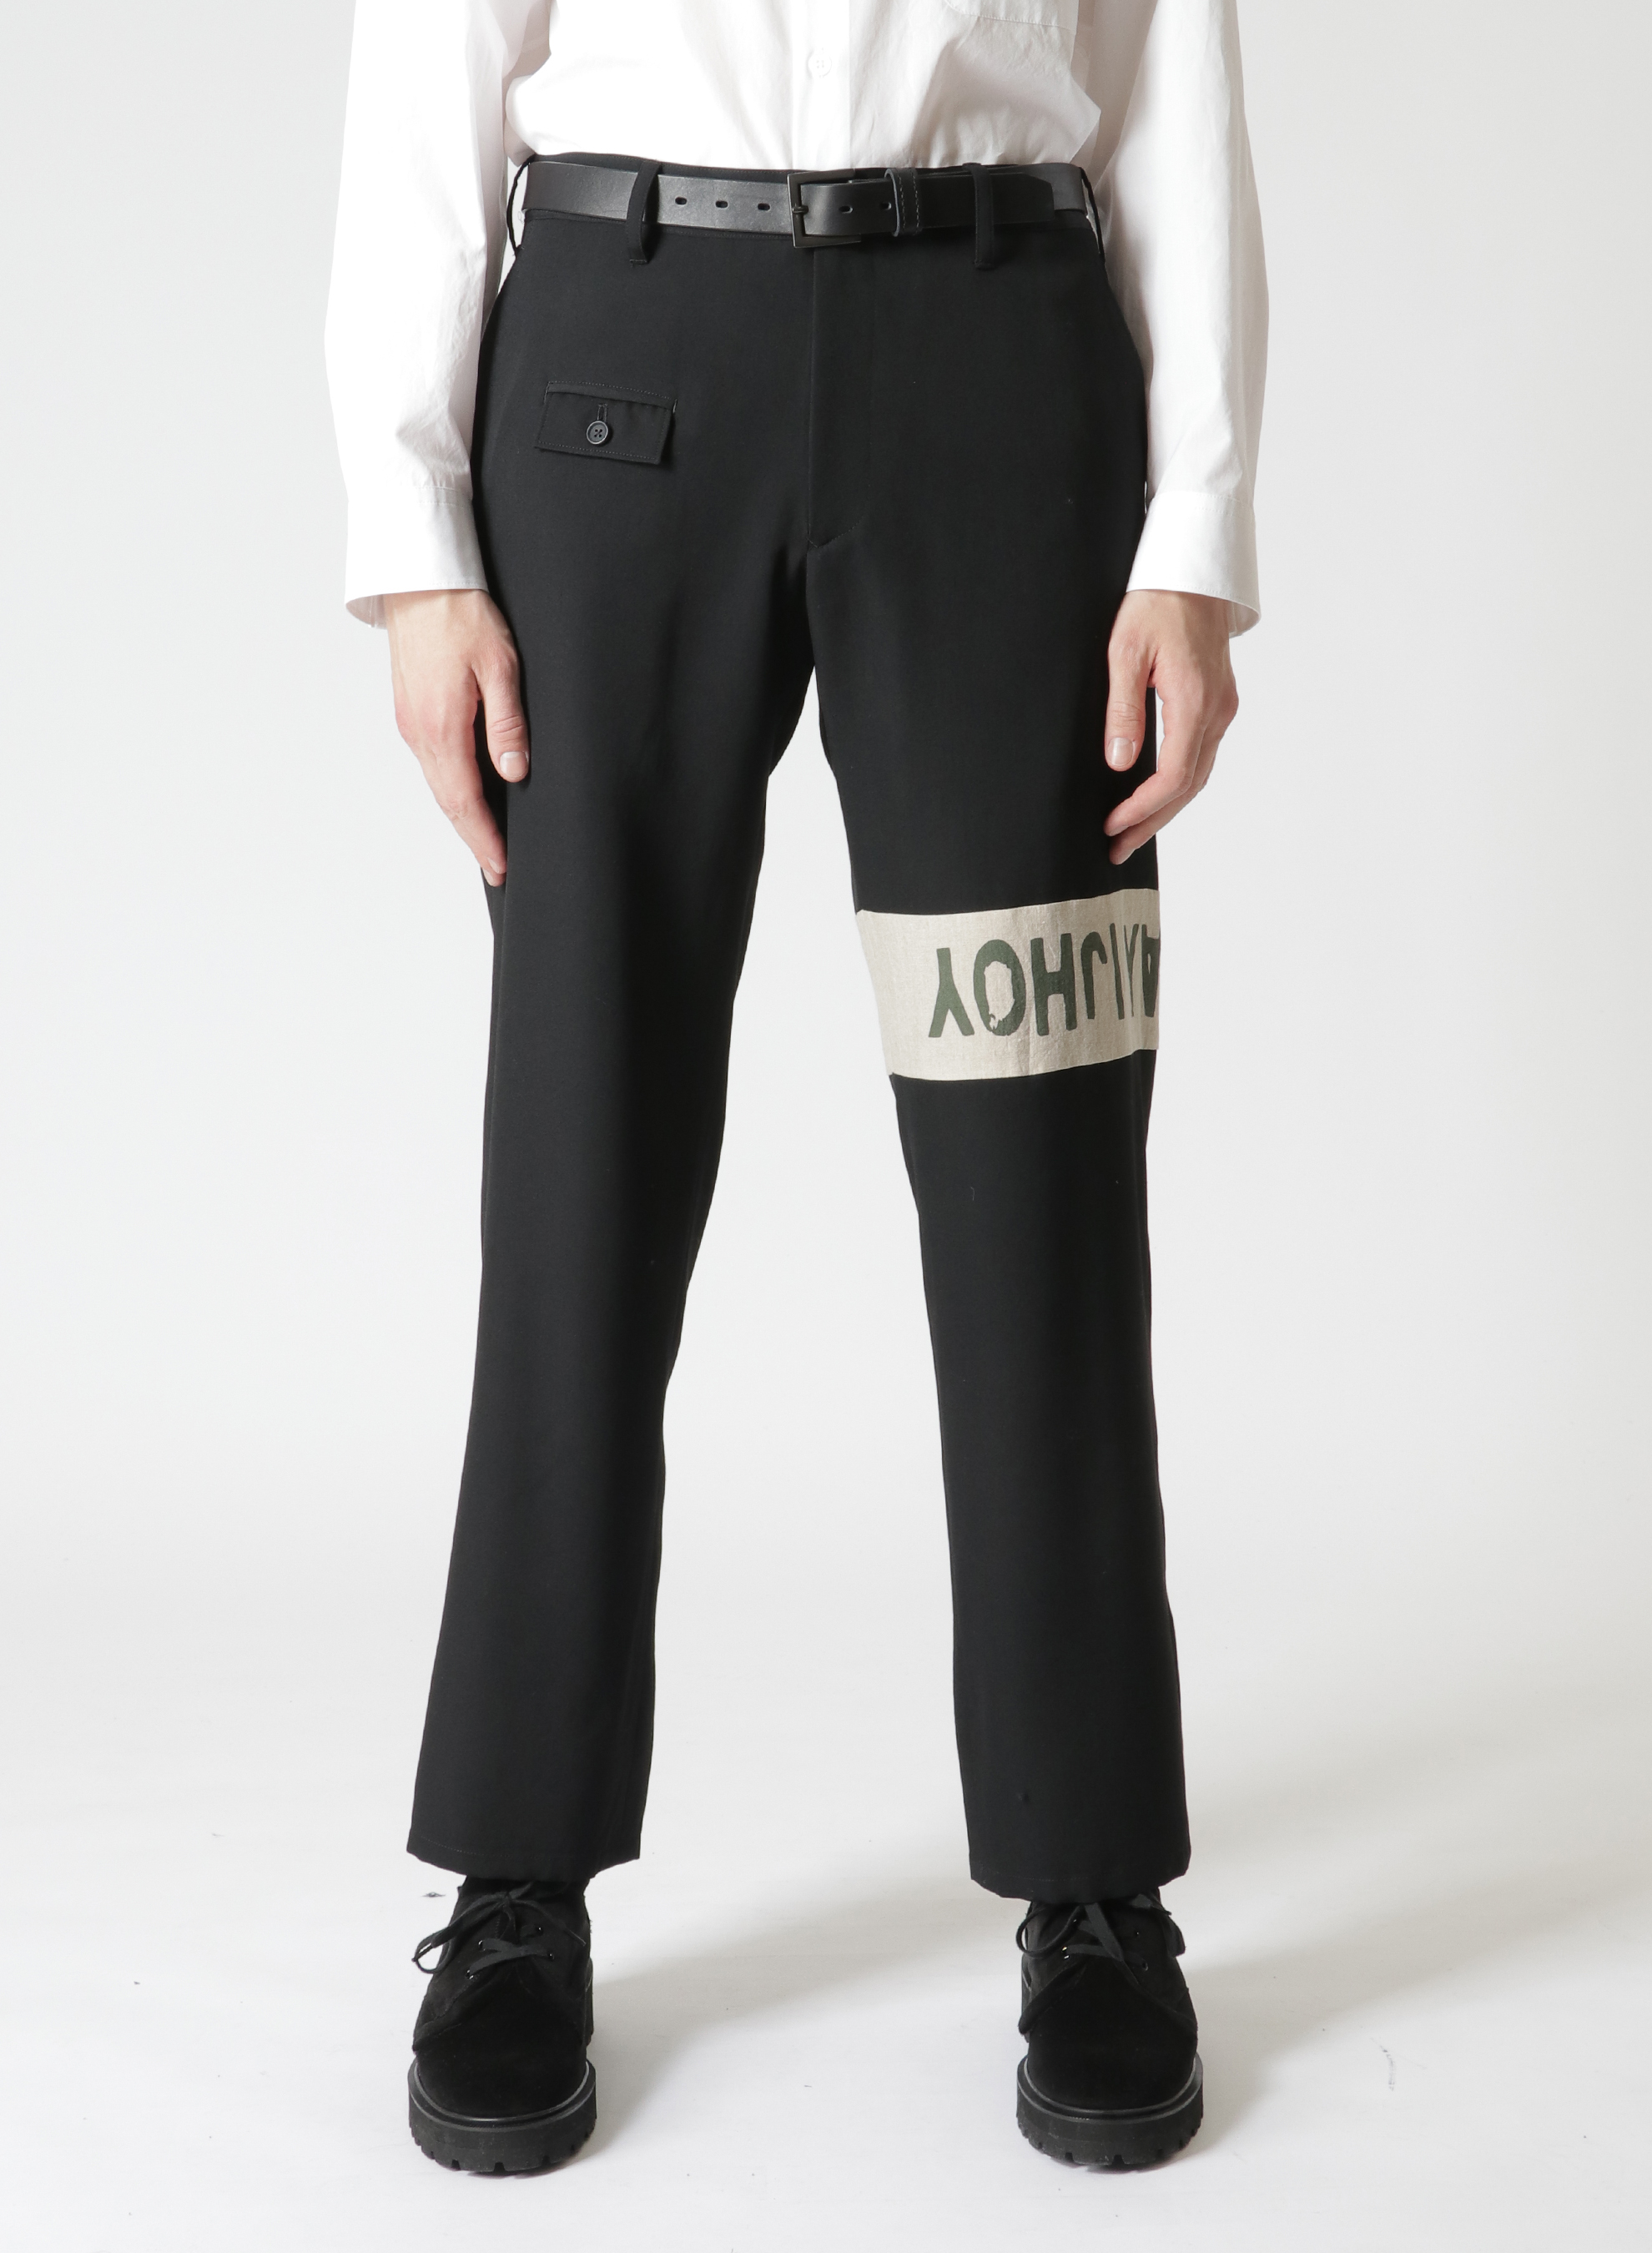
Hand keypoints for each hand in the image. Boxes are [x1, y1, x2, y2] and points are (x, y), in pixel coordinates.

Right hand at [384, 589, 528, 885]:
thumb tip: (514, 773)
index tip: (500, 868)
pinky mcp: (409, 710)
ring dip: (461, 816)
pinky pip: (432, 763)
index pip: (464, 801)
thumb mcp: (500, 666)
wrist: (419, 577)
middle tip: (496, 870)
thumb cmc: (461, 613)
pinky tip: (467, 795)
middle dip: (472, 838)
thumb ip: (507, 723)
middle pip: (447, 802)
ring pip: (437, 784)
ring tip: (485, 842)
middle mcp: (419, 732)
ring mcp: (409, 722)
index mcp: (442, 726)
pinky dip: (449, 788)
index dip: (483, 839)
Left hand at [1101, 591, 1238, 864]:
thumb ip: (1123, 710)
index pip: (1173, 777)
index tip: (1112, 826)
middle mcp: (1217, 711)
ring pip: (1197, 775)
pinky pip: (1200, 755)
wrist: (1192, 570)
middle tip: (1117, 849)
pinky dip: (1177, 784)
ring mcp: (1222, 707)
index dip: (1141, 809)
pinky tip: (1154, 795)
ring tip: (1131, 832)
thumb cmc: (1156, 602)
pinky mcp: (1218, 701)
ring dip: (1165, 808)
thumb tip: (1121, 763)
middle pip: (1188, 787)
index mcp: (1196, 702)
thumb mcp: (1125, 652)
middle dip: (1151, 822)